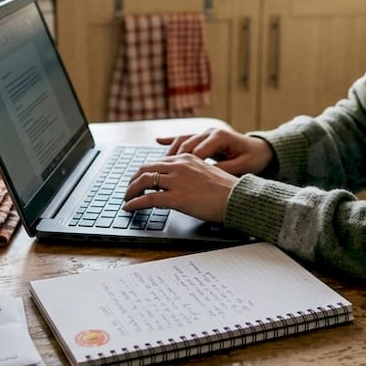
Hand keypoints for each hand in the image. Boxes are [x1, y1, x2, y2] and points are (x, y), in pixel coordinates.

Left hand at [122, 154, 238, 221]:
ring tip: (127, 199)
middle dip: (134, 179)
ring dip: (131, 190)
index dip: (145, 171)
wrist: (238, 198)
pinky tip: (129, 207)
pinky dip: (134, 203)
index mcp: (187, 157)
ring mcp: (176, 181)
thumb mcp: (206, 173)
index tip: (139, 179)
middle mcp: (179, 165)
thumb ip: (189, 174)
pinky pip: (147, 199)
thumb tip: (176, 183)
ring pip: (144, 181)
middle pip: (146, 168)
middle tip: (129, 189)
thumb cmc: (227, 190)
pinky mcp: (176, 198)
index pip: (158, 161)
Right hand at [156, 127, 274, 176]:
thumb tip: (208, 176)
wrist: (261, 149)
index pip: (197, 152)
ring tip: (157, 166)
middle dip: (171, 160)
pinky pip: (183, 137)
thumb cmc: (253, 158)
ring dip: (169, 153)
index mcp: (220, 137)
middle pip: (185, 145)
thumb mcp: (242, 167)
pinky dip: (170, 140)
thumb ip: (224, 170)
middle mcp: (210, 131)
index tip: (174, 180)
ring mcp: (205, 132)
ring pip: (182, 140)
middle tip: (159, 174)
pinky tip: (158, 141)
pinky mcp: (203, 136)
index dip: (184, 167)